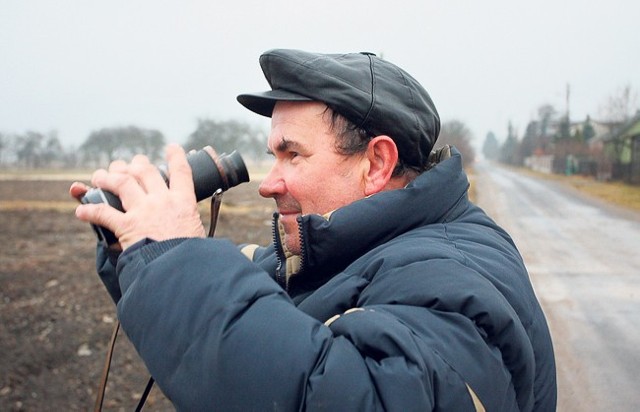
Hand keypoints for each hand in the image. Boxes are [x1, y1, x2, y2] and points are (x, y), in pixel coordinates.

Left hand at [73, 144, 205, 249]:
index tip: (171, 147)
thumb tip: (196, 236)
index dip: (176, 156)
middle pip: (145, 171)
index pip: (181, 172)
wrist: (180, 269)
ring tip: (99, 176)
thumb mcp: (199, 234)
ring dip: (107, 177)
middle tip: (129, 163)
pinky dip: (89, 211)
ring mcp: (143, 211)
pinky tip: (81, 210)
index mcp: (184, 202)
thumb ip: (191, 228)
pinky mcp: (126, 226)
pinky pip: (103, 214)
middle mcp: (162, 201)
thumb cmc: (193, 257)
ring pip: (121, 183)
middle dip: (135, 164)